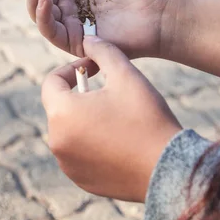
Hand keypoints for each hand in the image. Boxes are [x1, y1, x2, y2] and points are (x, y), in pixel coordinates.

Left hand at [42, 36, 181, 201]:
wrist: (169, 169)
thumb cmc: (146, 117)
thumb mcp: (125, 74)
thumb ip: (103, 51)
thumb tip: (88, 39)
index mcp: (62, 113)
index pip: (51, 82)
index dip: (71, 69)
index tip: (92, 68)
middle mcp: (57, 141)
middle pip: (60, 107)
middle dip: (80, 95)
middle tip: (108, 91)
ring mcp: (67, 164)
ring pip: (70, 131)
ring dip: (85, 120)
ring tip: (115, 115)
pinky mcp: (82, 181)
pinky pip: (79, 154)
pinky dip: (92, 144)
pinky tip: (118, 140)